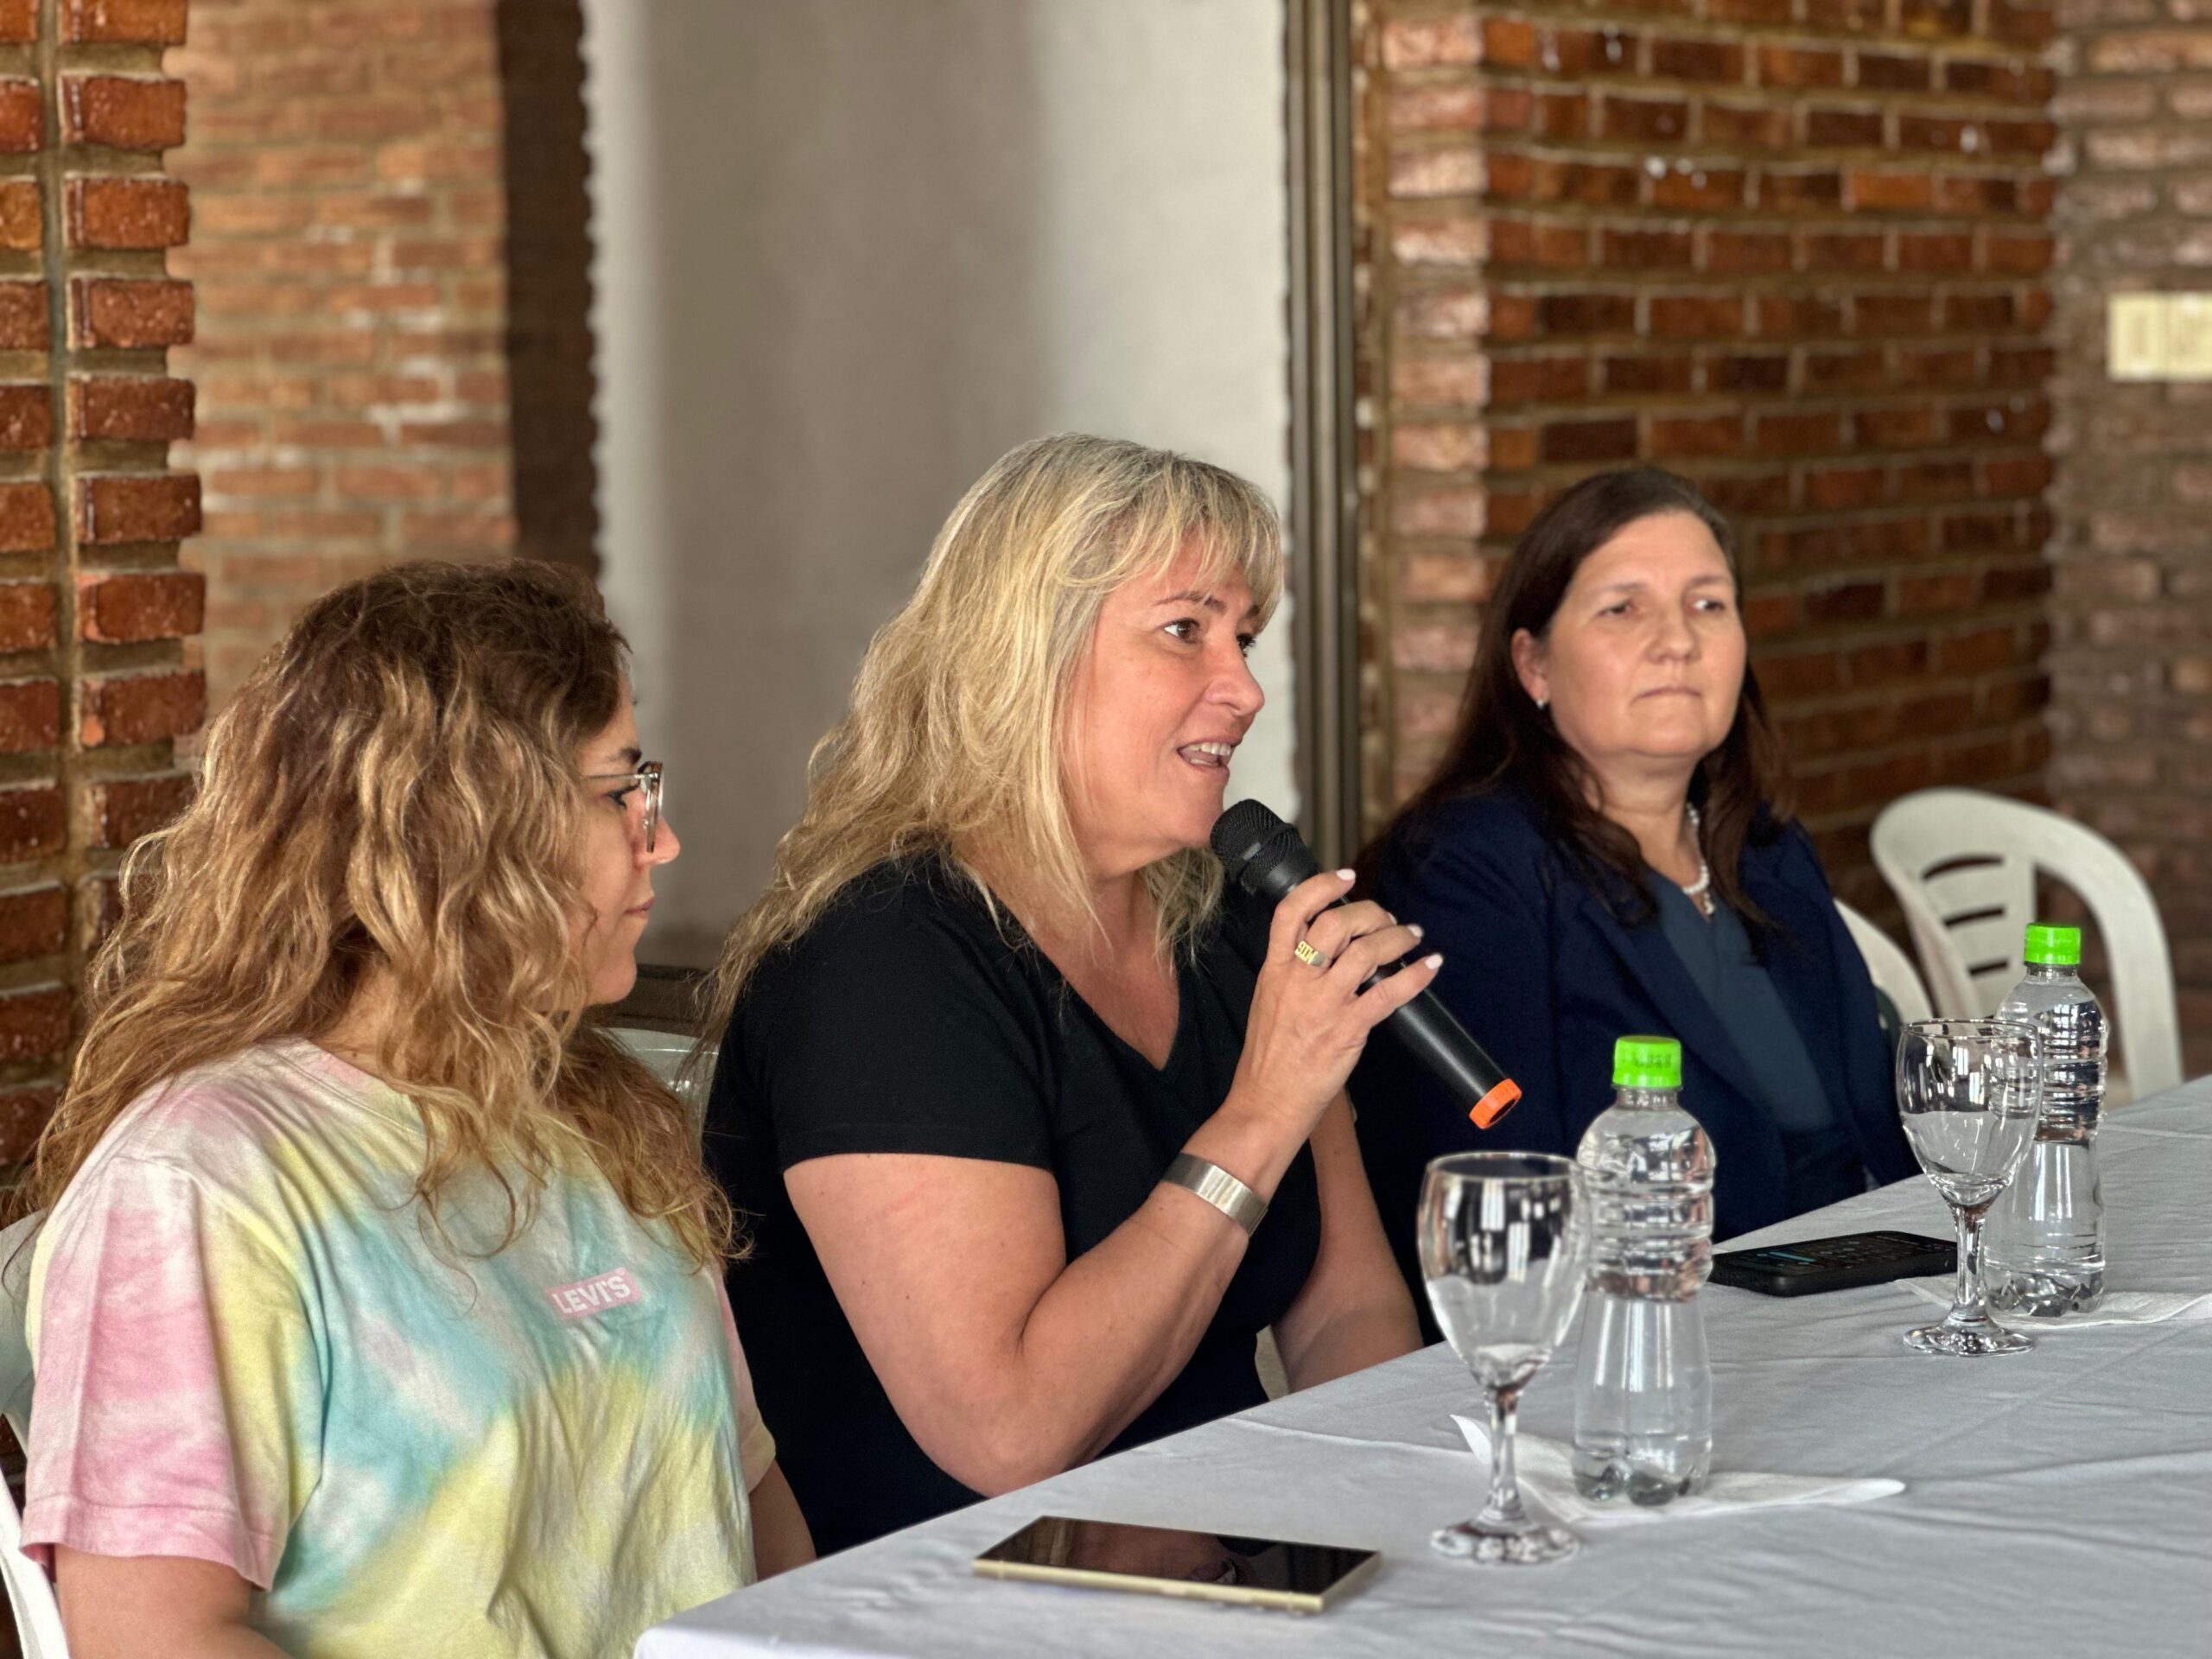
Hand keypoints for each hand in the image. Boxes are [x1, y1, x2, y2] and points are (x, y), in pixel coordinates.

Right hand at [1230, 870, 1439, 1136]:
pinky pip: (1388, 993)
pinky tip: (1429, 966)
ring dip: (1397, 938)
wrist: (1267, 1101)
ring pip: (1366, 952)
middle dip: (1369, 912)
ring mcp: (1324, 1003)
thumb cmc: (1267, 1060)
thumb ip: (1290, 974)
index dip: (1321, 886)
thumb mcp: (1267, 1002)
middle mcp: (1299, 980)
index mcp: (1274, 970)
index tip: (1345, 876)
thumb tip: (1324, 953)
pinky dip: (1415, 975)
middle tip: (1386, 918)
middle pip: (1336, 923)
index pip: (1291, 912)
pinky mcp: (1347, 1029)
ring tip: (1411, 937)